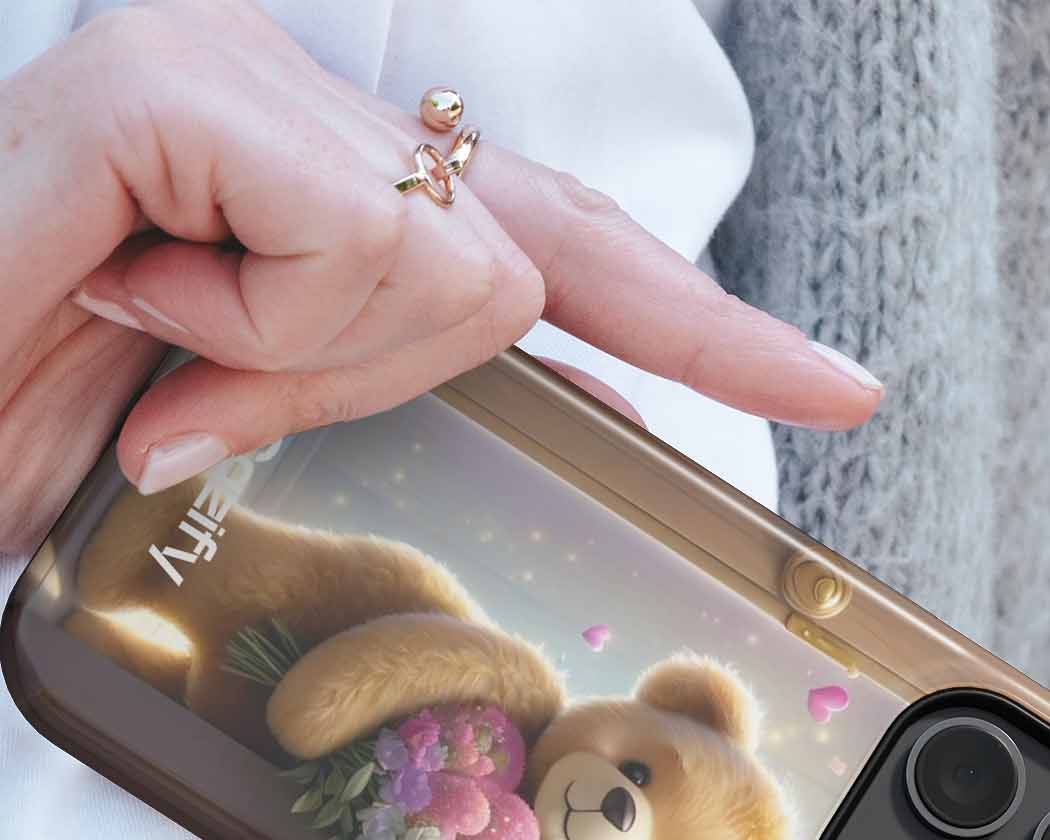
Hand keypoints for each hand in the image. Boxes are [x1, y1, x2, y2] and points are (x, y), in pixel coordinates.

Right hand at [0, 0, 881, 554]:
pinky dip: (246, 325)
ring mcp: (241, 74)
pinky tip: (132, 295)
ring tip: (143, 337)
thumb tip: (566, 393)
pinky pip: (345, 245)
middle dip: (381, 372)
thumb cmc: (46, 420)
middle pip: (520, 269)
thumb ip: (387, 385)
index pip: (567, 245)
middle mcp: (303, 100)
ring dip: (288, 363)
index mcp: (332, 178)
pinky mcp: (174, 82)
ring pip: (448, 270)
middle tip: (199, 377)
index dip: (707, 326)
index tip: (838, 390)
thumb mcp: (252, 422)